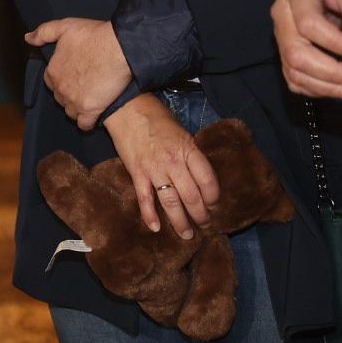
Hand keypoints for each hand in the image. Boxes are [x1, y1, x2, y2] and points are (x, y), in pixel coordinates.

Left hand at [27, 18, 131, 130]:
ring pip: (70, 112)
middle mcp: (60, 89)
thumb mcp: (65, 27)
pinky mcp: (90, 110)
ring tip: (89, 101)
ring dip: (77, 108)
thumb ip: (44, 33)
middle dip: (69, 94)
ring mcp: (74, 101)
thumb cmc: (94, 36)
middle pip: (60, 98)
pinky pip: (84, 124)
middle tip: (84, 87)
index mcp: (53, 71)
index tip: (72, 76)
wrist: (119, 47)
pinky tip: (93, 115)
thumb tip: (28, 39)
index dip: (61, 79)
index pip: (50, 82)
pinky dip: (87, 122)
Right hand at [104, 94, 219, 239]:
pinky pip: (145, 199)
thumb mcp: (182, 132)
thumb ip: (190, 154)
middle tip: (205, 225)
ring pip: (171, 202)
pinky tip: (156, 228)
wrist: (127, 108)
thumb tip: (199, 177)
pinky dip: (150, 215)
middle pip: (192, 196)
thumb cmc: (157, 118)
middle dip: (201, 215)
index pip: (208, 181)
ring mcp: (154, 169)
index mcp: (188, 150)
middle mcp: (173, 162)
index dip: (213, 198)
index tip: (214, 206)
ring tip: (186, 234)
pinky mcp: (137, 173)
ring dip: (180, 221)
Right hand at [271, 0, 341, 102]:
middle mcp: (282, 15)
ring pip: (294, 70)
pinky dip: (317, 89)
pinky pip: (295, 77)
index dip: (336, 44)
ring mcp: (282, 34)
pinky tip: (341, 90)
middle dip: (331, 73)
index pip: (308, 25)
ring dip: (327, 87)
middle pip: (296, 54)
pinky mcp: (288, 49)